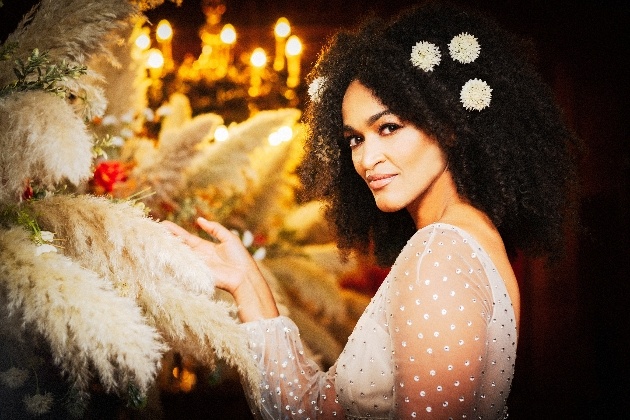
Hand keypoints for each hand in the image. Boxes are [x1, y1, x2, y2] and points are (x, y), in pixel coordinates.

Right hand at [161, 218, 278, 321]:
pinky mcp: (195, 273)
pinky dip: (171, 261)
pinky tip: (160, 255)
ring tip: (152, 239)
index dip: (175, 231)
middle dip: (166, 238)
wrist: (243, 275)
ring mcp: (195, 265)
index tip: (163, 225)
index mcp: (204, 247)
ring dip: (166, 248)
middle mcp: (197, 256)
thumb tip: (199, 220)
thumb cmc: (239, 257)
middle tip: (152, 230)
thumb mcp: (228, 238)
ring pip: (177, 255)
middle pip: (178, 246)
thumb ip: (214, 228)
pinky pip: (182, 267)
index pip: (186, 237)